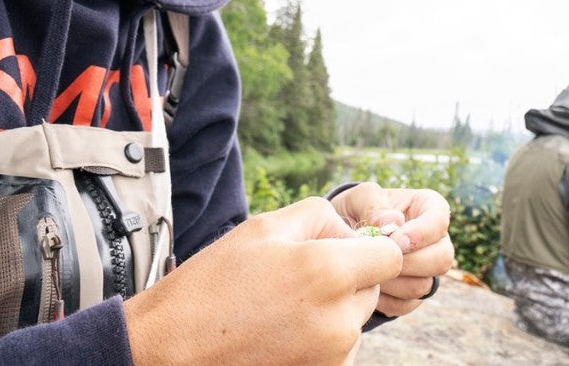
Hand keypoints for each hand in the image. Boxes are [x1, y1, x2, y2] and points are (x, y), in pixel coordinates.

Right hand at [124, 197, 403, 365]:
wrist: (178, 344)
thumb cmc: (215, 282)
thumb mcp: (263, 227)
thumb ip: (318, 217)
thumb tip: (348, 230)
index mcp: (327, 272)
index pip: (390, 256)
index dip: (369, 246)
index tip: (343, 245)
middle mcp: (339, 319)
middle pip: (372, 286)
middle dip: (348, 274)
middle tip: (298, 271)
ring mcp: (333, 355)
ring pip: (354, 317)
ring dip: (333, 305)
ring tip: (282, 301)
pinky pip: (338, 345)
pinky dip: (320, 333)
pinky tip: (280, 327)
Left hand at [328, 182, 453, 316]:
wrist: (340, 237)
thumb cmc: (354, 210)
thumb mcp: (358, 197)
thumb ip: (372, 202)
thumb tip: (393, 222)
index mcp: (427, 207)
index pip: (440, 219)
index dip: (422, 232)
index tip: (396, 239)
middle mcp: (435, 241)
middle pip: (441, 259)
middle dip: (408, 261)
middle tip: (378, 257)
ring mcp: (427, 270)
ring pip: (423, 285)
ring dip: (392, 280)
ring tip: (366, 268)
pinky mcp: (413, 294)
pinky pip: (406, 303)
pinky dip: (384, 297)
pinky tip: (366, 283)